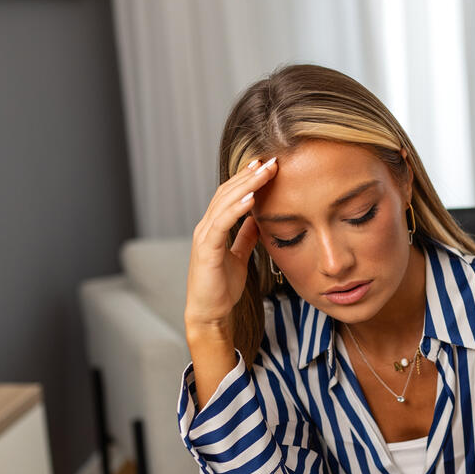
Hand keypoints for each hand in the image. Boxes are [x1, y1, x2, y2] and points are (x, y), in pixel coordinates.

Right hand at [184, 157, 277, 336]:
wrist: (210, 313)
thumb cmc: (222, 287)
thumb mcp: (239, 256)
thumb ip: (245, 237)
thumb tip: (258, 220)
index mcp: (214, 227)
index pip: (230, 195)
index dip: (247, 179)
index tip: (266, 165)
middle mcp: (206, 227)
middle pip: (227, 192)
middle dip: (249, 175)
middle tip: (270, 160)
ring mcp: (204, 237)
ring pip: (224, 202)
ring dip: (246, 185)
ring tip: (264, 171)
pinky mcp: (207, 250)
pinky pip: (222, 224)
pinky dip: (236, 209)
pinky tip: (251, 199)